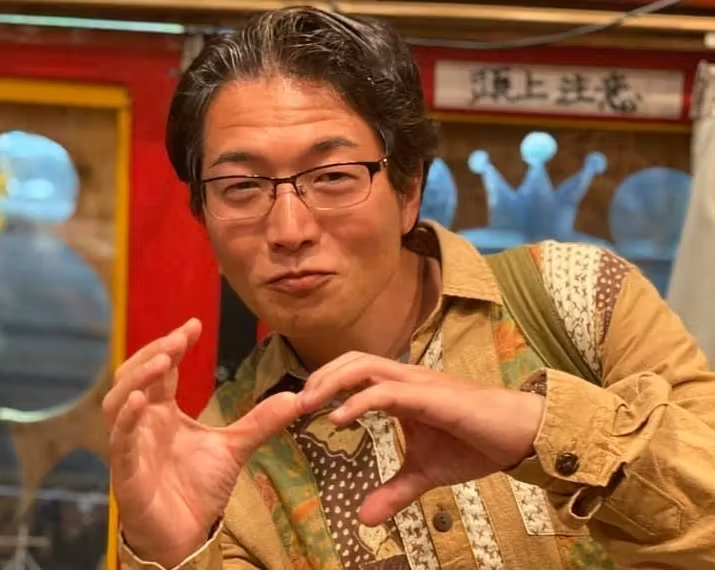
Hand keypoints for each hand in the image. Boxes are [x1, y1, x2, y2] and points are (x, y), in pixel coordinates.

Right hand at [102, 319, 300, 567]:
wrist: (189, 534)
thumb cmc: (199, 488)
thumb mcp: (235, 446)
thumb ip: (261, 421)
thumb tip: (296, 397)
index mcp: (163, 413)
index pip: (162, 369)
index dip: (173, 345)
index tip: (193, 325)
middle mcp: (142, 423)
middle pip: (135, 377)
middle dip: (153, 353)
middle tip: (179, 337)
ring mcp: (131, 446)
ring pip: (118, 402)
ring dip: (138, 378)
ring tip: (163, 360)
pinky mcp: (127, 473)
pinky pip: (119, 442)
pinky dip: (126, 420)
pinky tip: (140, 401)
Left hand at [299, 352, 544, 526]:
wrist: (519, 435)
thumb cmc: (475, 443)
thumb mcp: (425, 473)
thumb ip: (394, 490)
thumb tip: (363, 519)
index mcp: (402, 390)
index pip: (356, 372)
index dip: (327, 382)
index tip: (301, 406)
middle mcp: (407, 379)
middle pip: (354, 360)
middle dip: (321, 376)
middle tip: (295, 403)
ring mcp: (419, 384)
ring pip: (366, 367)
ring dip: (332, 382)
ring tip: (307, 404)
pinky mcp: (432, 396)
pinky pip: (389, 392)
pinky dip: (359, 402)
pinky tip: (339, 419)